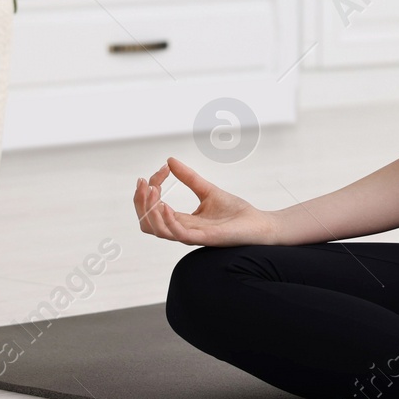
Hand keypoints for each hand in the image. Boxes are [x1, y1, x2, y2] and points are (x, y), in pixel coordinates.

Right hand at [133, 157, 277, 246]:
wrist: (258, 224)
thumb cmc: (235, 212)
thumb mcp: (207, 190)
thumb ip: (189, 178)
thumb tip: (169, 160)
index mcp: (182, 220)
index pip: (154, 208)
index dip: (151, 189)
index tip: (161, 170)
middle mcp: (182, 230)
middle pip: (147, 222)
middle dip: (140, 202)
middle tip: (144, 182)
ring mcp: (192, 236)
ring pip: (158, 230)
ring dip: (150, 211)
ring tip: (153, 191)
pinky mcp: (204, 239)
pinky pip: (178, 235)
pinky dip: (168, 221)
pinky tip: (166, 206)